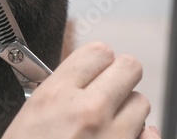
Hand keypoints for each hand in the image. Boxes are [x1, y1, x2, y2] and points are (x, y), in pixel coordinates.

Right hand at [2, 42, 155, 138]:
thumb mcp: (31, 114)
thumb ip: (61, 90)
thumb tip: (88, 74)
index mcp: (56, 95)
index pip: (98, 51)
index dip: (98, 60)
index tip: (95, 68)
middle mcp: (88, 111)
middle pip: (129, 67)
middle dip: (120, 76)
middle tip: (109, 88)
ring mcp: (113, 137)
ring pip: (142, 101)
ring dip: (127, 108)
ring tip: (108, 121)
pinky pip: (150, 133)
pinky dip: (138, 135)